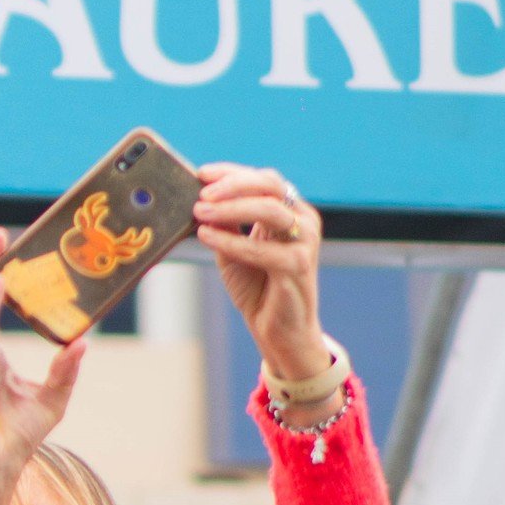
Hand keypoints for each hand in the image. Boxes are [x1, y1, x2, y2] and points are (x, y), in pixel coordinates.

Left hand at [194, 164, 331, 404]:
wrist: (278, 331)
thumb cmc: (257, 287)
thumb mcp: (234, 248)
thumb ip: (224, 223)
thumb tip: (200, 198)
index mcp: (290, 211)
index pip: (264, 179)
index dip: (232, 173)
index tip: (201, 173)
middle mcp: (303, 221)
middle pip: (270, 185)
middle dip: (232, 185)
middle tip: (202, 195)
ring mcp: (304, 243)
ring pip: (269, 210)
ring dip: (230, 209)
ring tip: (200, 213)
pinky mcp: (298, 267)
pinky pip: (260, 248)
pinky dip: (230, 241)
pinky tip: (207, 237)